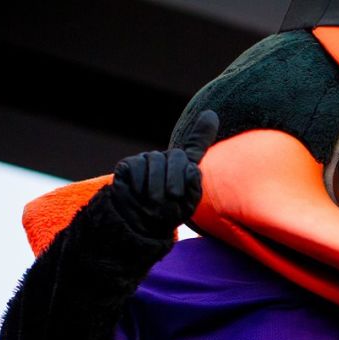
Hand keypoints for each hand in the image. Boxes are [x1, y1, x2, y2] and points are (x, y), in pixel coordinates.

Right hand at [109, 109, 218, 236]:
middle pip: (176, 156)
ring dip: (157, 186)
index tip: (210, 115)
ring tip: (157, 203)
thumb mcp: (187, 203)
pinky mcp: (128, 165)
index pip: (195, 146)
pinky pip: (136, 168)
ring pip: (156, 162)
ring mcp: (147, 160)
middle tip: (174, 196)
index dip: (203, 130)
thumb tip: (193, 168)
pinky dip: (140, 185)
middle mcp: (166, 159)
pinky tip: (140, 195)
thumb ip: (194, 185)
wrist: (140, 224)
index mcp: (184, 167)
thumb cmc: (167, 214)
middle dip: (177, 178)